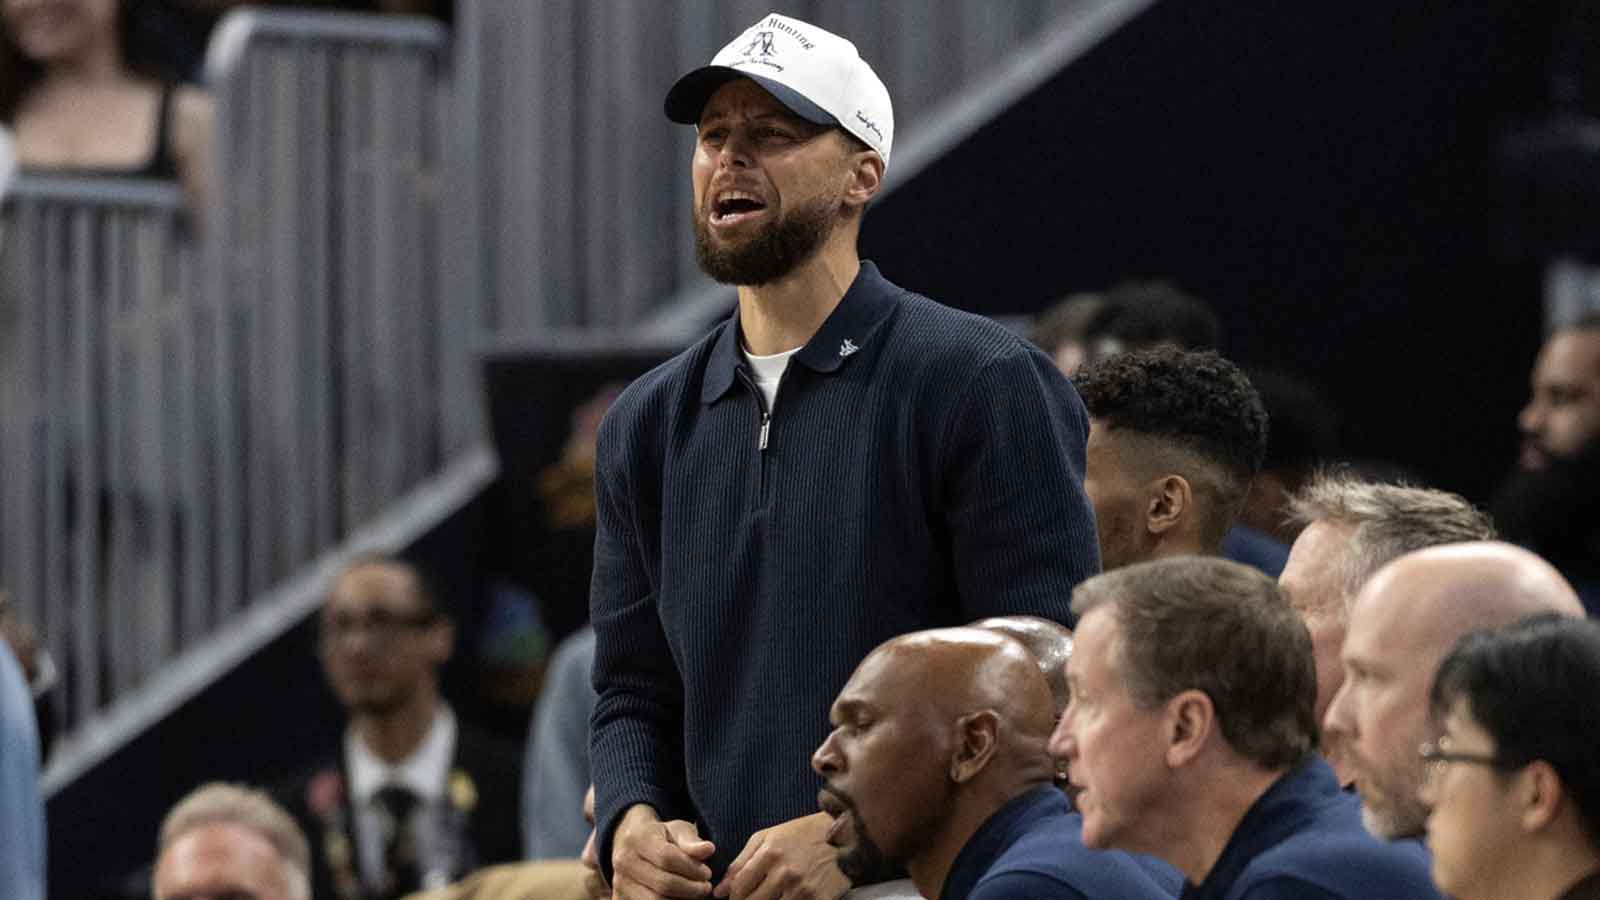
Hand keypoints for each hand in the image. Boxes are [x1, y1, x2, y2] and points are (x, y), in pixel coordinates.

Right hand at [611, 804, 716, 899]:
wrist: (633, 844)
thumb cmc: (662, 836)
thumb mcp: (678, 830)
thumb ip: (692, 842)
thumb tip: (708, 849)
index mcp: (637, 838)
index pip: (668, 858)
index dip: (692, 869)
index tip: (707, 873)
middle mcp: (623, 861)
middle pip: (663, 884)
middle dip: (691, 889)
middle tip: (705, 888)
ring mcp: (619, 882)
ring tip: (694, 894)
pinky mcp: (620, 898)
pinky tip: (680, 898)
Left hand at [714, 813, 848, 899]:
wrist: (846, 835)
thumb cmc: (802, 834)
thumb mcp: (768, 837)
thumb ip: (741, 862)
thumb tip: (719, 891)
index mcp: (771, 853)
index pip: (740, 887)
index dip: (734, 898)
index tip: (736, 899)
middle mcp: (785, 872)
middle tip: (753, 899)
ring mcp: (803, 889)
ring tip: (773, 895)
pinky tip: (790, 897)